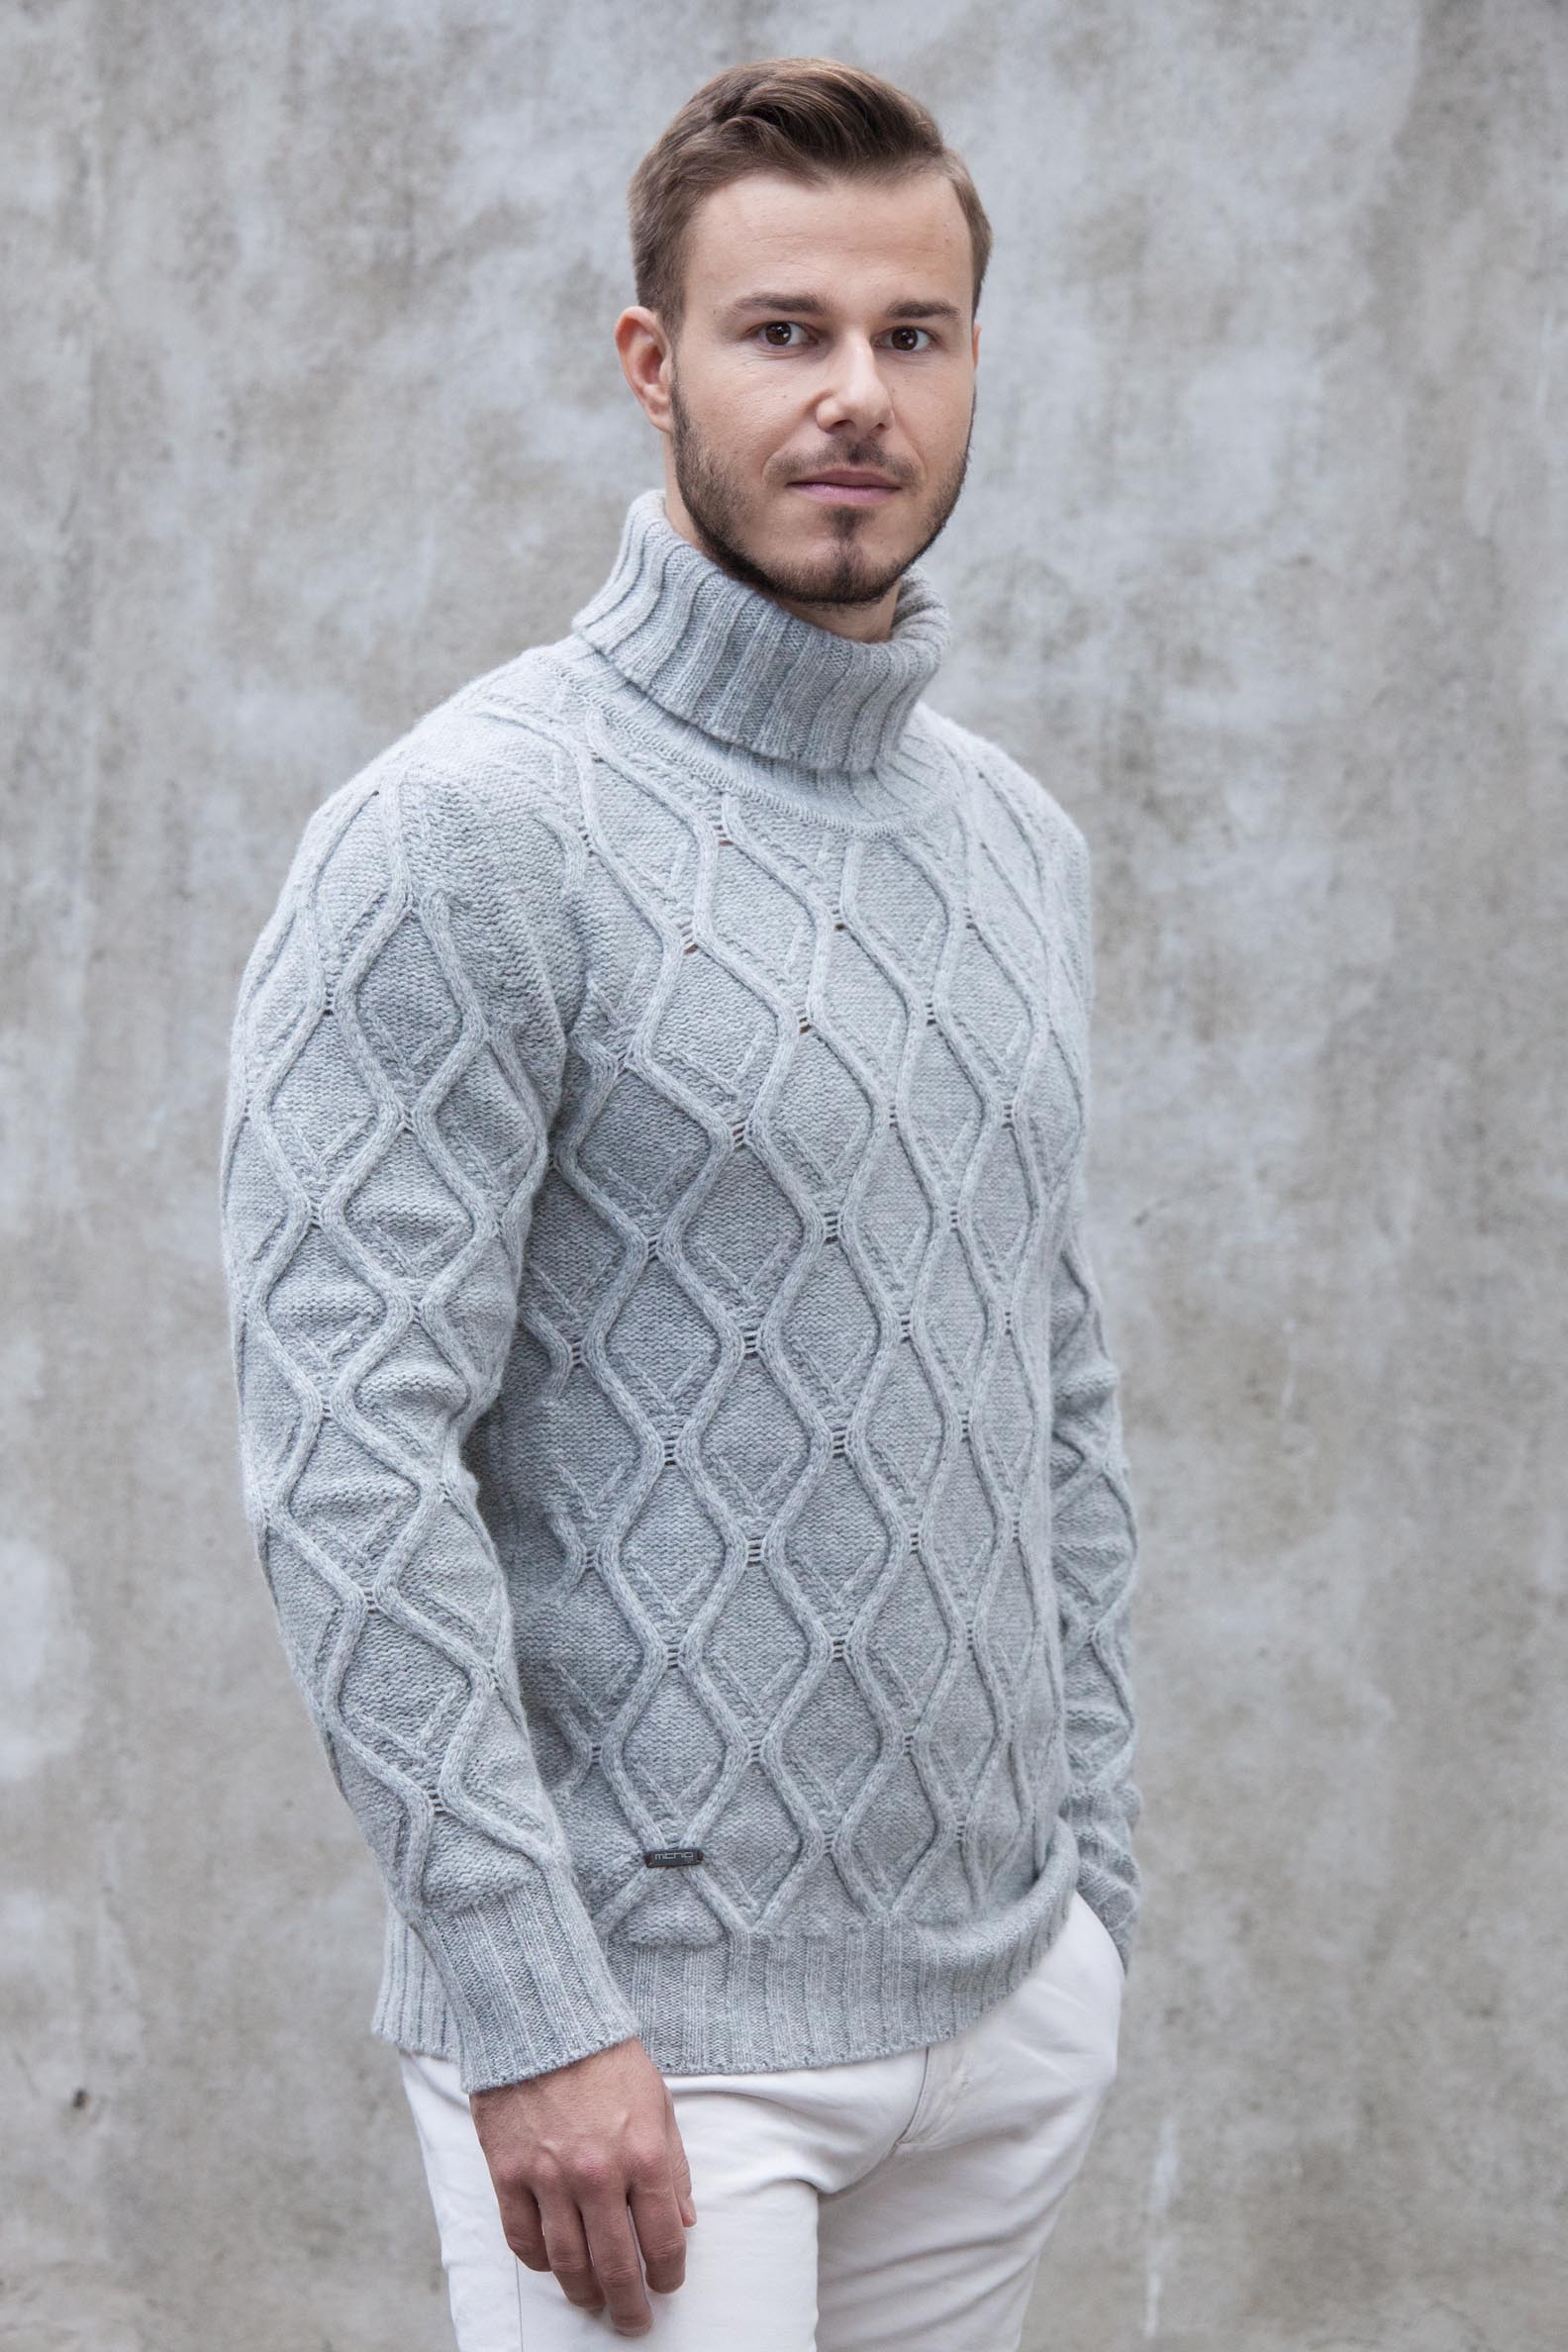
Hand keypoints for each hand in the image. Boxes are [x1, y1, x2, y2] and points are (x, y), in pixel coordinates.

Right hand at [470, 2036, 697, 2337]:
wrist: (542, 2018)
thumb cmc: (605, 2058)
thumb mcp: (657, 2102)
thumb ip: (673, 2165)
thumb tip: (683, 2222)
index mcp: (642, 2154)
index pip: (664, 2240)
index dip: (669, 2274)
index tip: (667, 2285)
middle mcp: (598, 2174)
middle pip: (616, 2266)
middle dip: (629, 2306)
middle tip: (634, 2322)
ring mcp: (548, 2177)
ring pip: (568, 2264)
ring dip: (584, 2294)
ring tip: (593, 2303)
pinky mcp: (507, 2173)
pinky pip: (523, 2240)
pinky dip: (539, 2262)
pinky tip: (553, 2265)